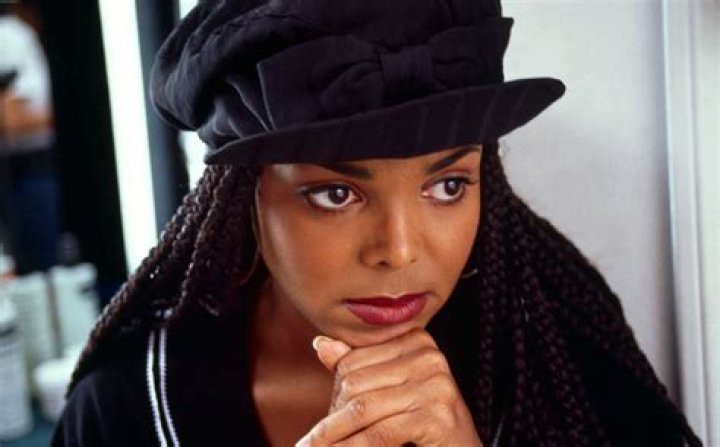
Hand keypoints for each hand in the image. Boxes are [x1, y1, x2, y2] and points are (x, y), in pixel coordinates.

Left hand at [296, 329, 482, 446]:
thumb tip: (320, 344)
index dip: (336, 392)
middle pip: (355, 383)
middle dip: (334, 416)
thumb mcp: (389, 393)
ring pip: (362, 408)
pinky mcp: (437, 418)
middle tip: (319, 441)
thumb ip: (358, 368)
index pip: (353, 360)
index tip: (328, 416)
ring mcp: (436, 386)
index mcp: (416, 341)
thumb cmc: (423, 426)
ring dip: (333, 435)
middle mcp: (429, 357)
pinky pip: (379, 434)